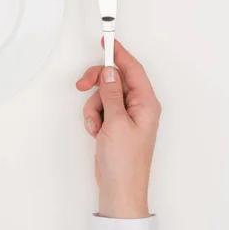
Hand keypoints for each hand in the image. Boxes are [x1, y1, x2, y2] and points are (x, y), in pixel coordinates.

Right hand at [76, 40, 160, 218]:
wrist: (119, 188)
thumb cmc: (125, 161)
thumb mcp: (116, 122)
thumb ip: (111, 94)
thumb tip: (109, 72)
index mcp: (146, 103)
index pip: (132, 69)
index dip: (119, 53)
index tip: (106, 41)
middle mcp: (138, 106)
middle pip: (113, 79)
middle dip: (96, 83)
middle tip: (82, 85)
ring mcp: (125, 115)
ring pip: (102, 94)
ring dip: (93, 107)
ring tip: (96, 125)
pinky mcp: (114, 124)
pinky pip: (99, 108)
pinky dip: (93, 117)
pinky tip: (95, 131)